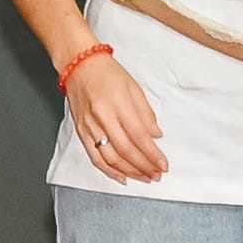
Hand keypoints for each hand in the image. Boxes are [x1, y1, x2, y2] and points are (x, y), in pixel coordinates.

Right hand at [62, 42, 169, 182]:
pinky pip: (95, 157)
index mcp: (118, 104)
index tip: (163, 164)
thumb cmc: (107, 73)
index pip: (139, 136)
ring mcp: (89, 126)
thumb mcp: (134, 87)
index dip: (152, 154)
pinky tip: (122, 177)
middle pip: (126, 150)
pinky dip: (109, 170)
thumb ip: (146, 113)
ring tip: (144, 177)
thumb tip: (155, 135)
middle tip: (157, 174)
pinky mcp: (81, 131)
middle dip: (144, 166)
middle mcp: (102, 117)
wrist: (79, 65)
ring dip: (129, 172)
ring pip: (110, 158)